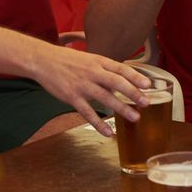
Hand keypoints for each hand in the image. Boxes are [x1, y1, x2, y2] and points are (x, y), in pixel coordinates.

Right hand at [30, 45, 148, 135]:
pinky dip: (99, 123)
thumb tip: (121, 85)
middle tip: (146, 103)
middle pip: (116, 82)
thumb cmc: (67, 60)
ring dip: (121, 108)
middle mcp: (92, 72)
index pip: (121, 68)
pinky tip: (108, 132)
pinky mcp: (72, 97)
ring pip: (105, 98)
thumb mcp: (88, 59)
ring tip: (135, 117)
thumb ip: (105, 71)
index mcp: (98, 61)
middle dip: (133, 93)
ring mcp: (82, 85)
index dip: (135, 76)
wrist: (43, 60)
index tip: (148, 85)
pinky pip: (88, 112)